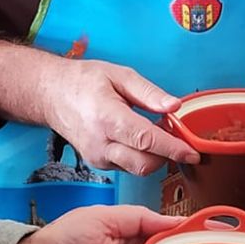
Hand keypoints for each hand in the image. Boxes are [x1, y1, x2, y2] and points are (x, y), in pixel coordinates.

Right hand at [36, 56, 197, 175]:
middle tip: (174, 133)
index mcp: (107, 118)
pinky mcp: (99, 164)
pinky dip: (142, 156)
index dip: (172, 148)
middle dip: (167, 154)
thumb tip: (174, 106)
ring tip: (156, 132)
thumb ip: (149, 92)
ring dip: (155, 156)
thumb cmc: (83, 82)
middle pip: (145, 163)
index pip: (146, 140)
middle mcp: (100, 143)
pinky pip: (128, 167)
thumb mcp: (119, 75)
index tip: (192, 151)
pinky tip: (141, 139)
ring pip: (138, 168)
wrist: (52, 95)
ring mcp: (98, 157)